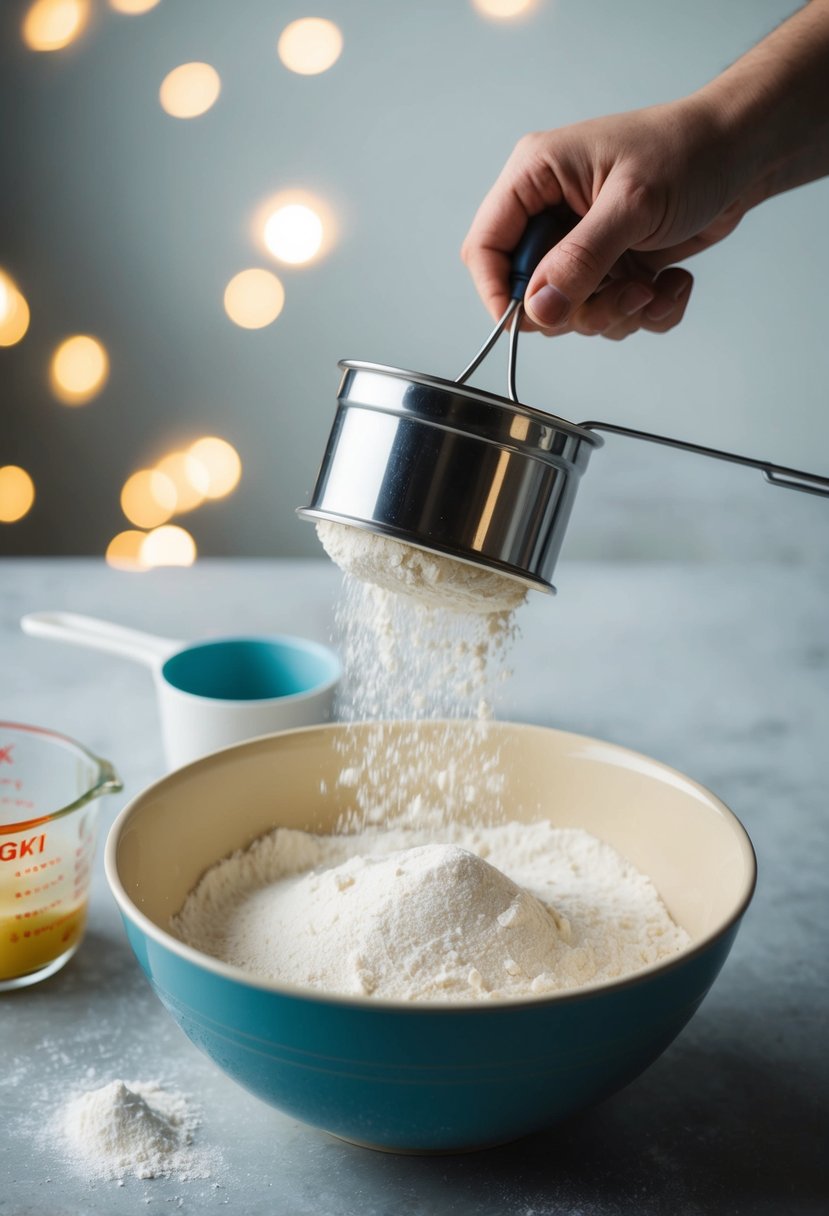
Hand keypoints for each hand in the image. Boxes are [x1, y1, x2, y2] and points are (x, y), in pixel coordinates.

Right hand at [461, 98, 752, 340]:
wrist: (745, 154)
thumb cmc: (690, 152)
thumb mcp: (633, 204)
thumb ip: (581, 260)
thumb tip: (539, 308)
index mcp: (536, 178)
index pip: (485, 247)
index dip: (499, 292)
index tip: (531, 322)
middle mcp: (551, 213)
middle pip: (529, 292)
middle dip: (578, 308)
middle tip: (624, 292)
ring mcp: (582, 244)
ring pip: (572, 312)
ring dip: (618, 312)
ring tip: (653, 285)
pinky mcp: (613, 267)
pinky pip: (612, 314)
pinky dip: (646, 313)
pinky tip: (672, 283)